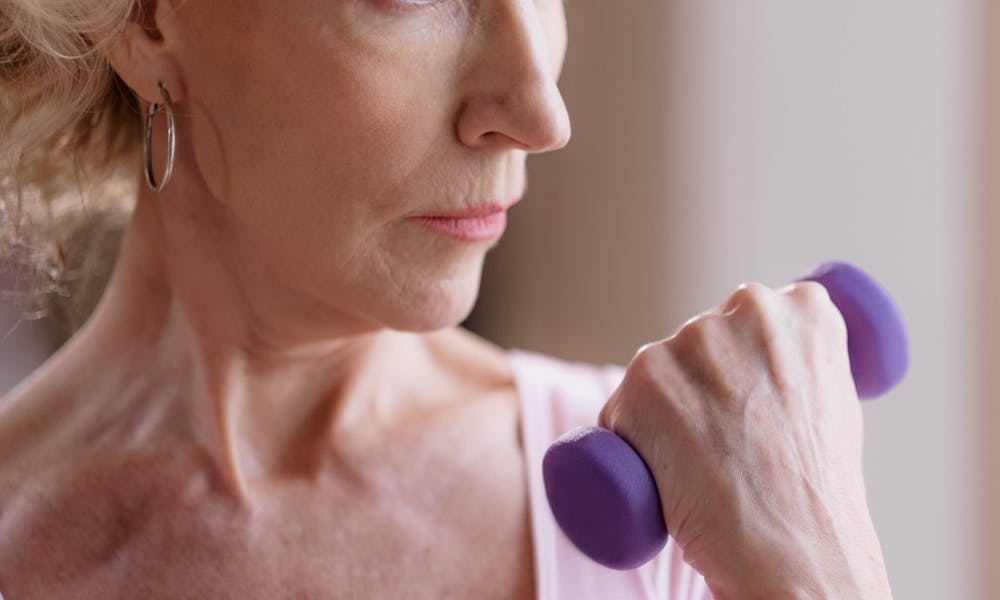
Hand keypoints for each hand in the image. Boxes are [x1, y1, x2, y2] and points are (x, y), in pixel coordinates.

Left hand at [599, 282, 891, 598]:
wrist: (793, 545)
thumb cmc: (815, 492)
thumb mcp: (832, 401)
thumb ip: (793, 361)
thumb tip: (757, 363)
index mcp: (802, 309)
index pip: (747, 317)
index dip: (739, 364)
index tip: (745, 402)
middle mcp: (747, 310)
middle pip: (698, 342)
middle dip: (698, 384)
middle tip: (726, 443)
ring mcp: (692, 341)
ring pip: (656, 376)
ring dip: (660, 414)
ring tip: (702, 464)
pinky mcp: (643, 381)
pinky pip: (620, 410)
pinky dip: (628, 441)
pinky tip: (662, 472)